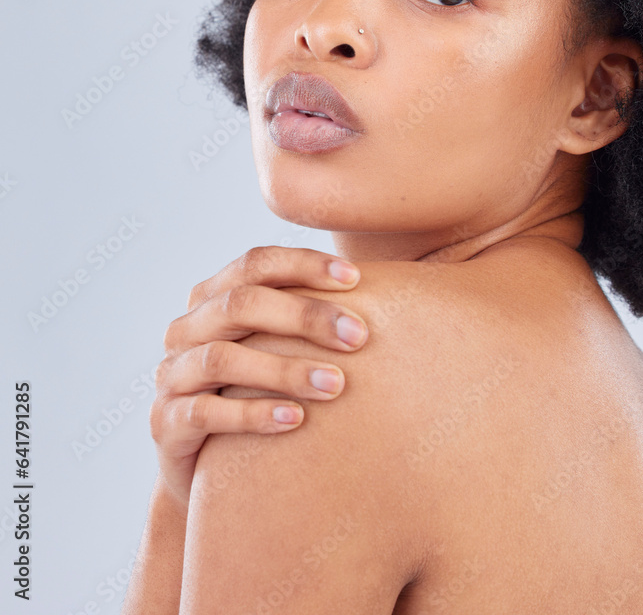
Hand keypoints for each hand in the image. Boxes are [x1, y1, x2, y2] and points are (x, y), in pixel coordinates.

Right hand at [150, 246, 368, 508]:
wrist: (211, 467)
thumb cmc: (262, 390)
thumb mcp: (280, 346)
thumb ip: (311, 316)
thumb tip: (391, 285)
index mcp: (214, 296)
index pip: (256, 263)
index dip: (304, 264)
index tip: (355, 278)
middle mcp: (187, 328)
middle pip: (242, 304)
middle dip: (305, 316)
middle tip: (359, 335)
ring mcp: (172, 375)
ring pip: (223, 359)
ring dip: (285, 369)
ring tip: (336, 384)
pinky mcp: (165, 424)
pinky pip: (205, 414)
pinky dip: (253, 413)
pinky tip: (296, 420)